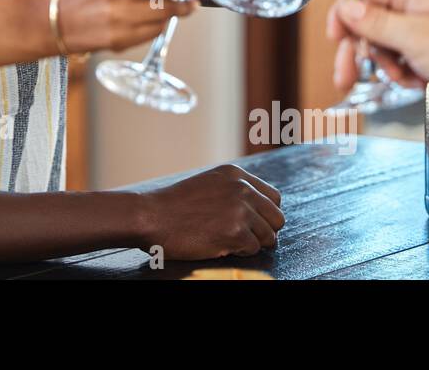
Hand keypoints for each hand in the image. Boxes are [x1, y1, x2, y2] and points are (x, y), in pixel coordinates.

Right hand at [138, 164, 284, 258]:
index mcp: (236, 175)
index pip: (274, 197)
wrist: (151, 216)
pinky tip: (221, 246)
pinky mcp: (236, 232)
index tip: (253, 223)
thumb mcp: (208, 184)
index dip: (265, 214)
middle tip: (245, 238)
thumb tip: (259, 211)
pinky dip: (240, 252)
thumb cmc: (174, 205)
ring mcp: (240, 210)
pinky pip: (253, 249)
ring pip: (269, 236)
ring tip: (229, 241)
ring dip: (252, 243)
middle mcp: (242, 189)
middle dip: (265, 231)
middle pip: (277, 217)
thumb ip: (233, 191)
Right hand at [326, 0, 428, 112]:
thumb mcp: (411, 36)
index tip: (336, 39)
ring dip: (387, 65)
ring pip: (386, 45)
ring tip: (403, 77)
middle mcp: (417, 7)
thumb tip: (345, 6)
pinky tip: (418, 80)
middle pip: (370, 24)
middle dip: (360, 52)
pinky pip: (404, 59)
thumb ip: (373, 21)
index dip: (345, 17)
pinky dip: (405, 73)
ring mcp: (426, 28)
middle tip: (345, 76)